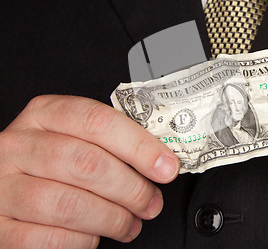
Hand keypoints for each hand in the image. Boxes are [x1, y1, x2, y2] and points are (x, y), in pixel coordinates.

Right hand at [0, 95, 179, 247]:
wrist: (2, 188)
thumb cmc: (50, 162)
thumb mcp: (74, 138)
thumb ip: (110, 143)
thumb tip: (159, 162)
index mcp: (44, 115)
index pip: (97, 121)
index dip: (139, 146)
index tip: (166, 166)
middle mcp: (18, 146)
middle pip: (87, 163)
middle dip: (131, 188)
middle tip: (150, 202)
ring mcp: (3, 186)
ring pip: (71, 205)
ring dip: (113, 219)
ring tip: (129, 222)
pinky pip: (51, 239)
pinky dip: (84, 241)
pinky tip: (95, 236)